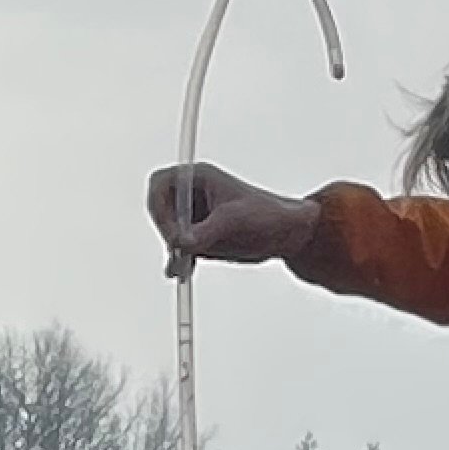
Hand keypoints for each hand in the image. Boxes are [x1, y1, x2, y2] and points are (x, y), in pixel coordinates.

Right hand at [148, 162, 318, 279]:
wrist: (288, 233)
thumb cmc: (268, 215)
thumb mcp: (234, 222)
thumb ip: (205, 232)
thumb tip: (179, 244)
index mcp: (199, 178)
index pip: (160, 185)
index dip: (159, 208)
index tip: (172, 232)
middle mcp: (193, 195)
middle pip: (160, 210)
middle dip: (166, 231)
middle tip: (180, 251)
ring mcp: (195, 217)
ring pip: (168, 233)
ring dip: (173, 250)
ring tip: (185, 265)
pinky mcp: (199, 237)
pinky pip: (179, 249)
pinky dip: (179, 261)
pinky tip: (185, 271)